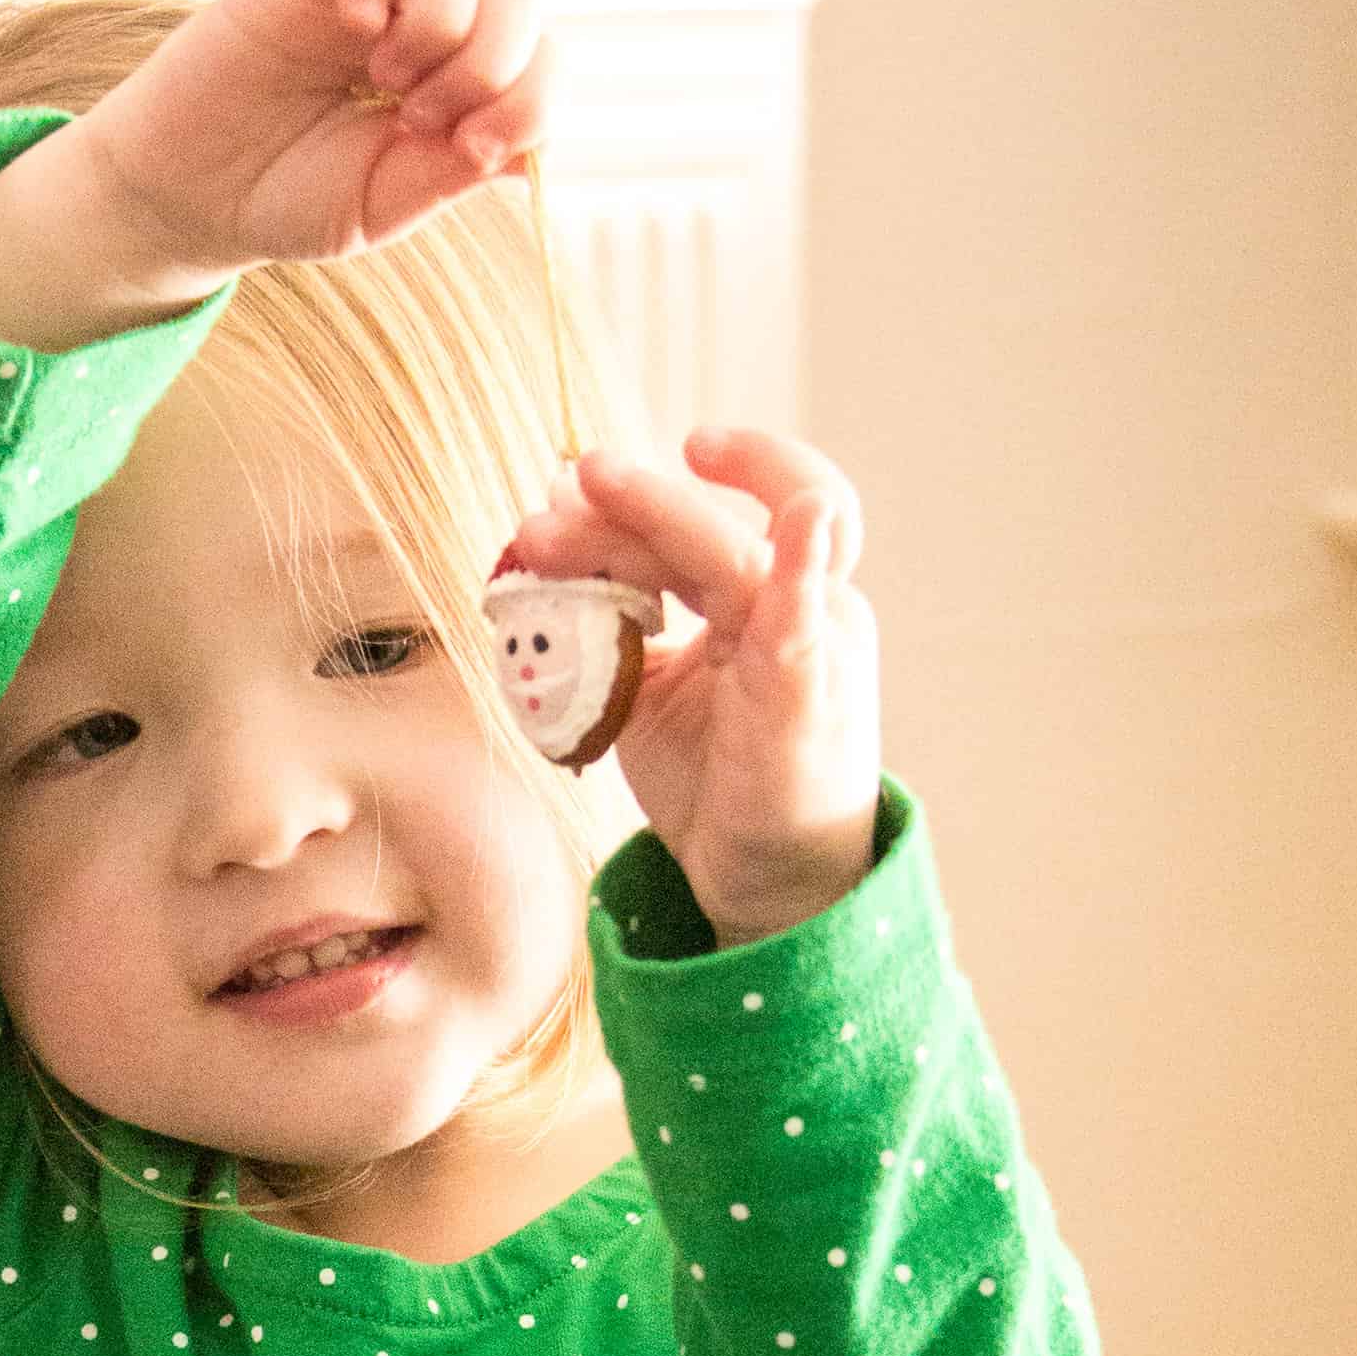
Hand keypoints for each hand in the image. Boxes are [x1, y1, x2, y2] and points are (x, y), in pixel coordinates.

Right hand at [0, 0, 548, 345]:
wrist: (191, 197)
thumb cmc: (289, 198)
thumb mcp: (383, 204)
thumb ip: (452, 172)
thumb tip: (530, 147)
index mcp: (459, 79)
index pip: (539, 54)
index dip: (530, 96)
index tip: (475, 153)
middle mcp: (423, 21)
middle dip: (491, 60)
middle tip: (422, 120)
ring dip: (441, 16)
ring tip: (387, 80)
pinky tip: (358, 28)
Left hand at [500, 427, 884, 946]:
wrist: (764, 878)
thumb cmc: (715, 776)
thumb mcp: (644, 685)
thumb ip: (607, 617)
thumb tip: (543, 543)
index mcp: (766, 595)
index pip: (714, 515)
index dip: (655, 490)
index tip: (584, 477)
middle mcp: (801, 603)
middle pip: (714, 525)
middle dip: (636, 498)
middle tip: (560, 493)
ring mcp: (813, 643)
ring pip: (739, 554)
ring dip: (662, 513)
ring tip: (587, 487)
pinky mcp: (808, 696)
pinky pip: (809, 623)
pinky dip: (804, 567)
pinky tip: (804, 522)